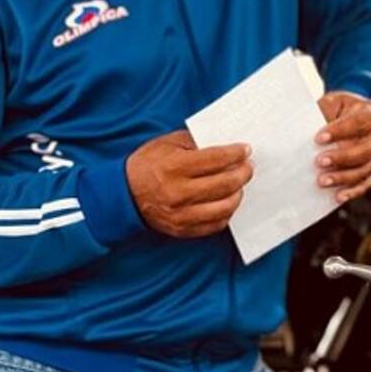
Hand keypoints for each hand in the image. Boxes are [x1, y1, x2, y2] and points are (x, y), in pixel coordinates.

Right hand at [126, 130, 252, 237]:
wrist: (122, 194)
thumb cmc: (148, 164)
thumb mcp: (169, 143)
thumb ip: (197, 142)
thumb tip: (227, 144)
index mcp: (174, 167)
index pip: (216, 159)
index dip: (236, 153)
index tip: (246, 150)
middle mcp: (178, 192)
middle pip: (225, 184)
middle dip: (243, 173)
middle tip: (248, 166)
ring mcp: (180, 214)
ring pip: (224, 207)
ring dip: (238, 194)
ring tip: (239, 185)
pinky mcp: (182, 229)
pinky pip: (215, 225)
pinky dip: (226, 212)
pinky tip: (227, 201)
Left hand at [316, 92, 370, 203]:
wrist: (344, 118)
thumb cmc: (335, 110)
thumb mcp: (330, 103)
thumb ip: (323, 113)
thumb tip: (303, 132)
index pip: (360, 121)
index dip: (340, 131)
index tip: (318, 138)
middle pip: (368, 148)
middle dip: (343, 157)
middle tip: (319, 161)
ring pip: (366, 169)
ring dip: (343, 177)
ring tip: (321, 180)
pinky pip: (366, 183)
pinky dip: (352, 191)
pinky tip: (337, 195)